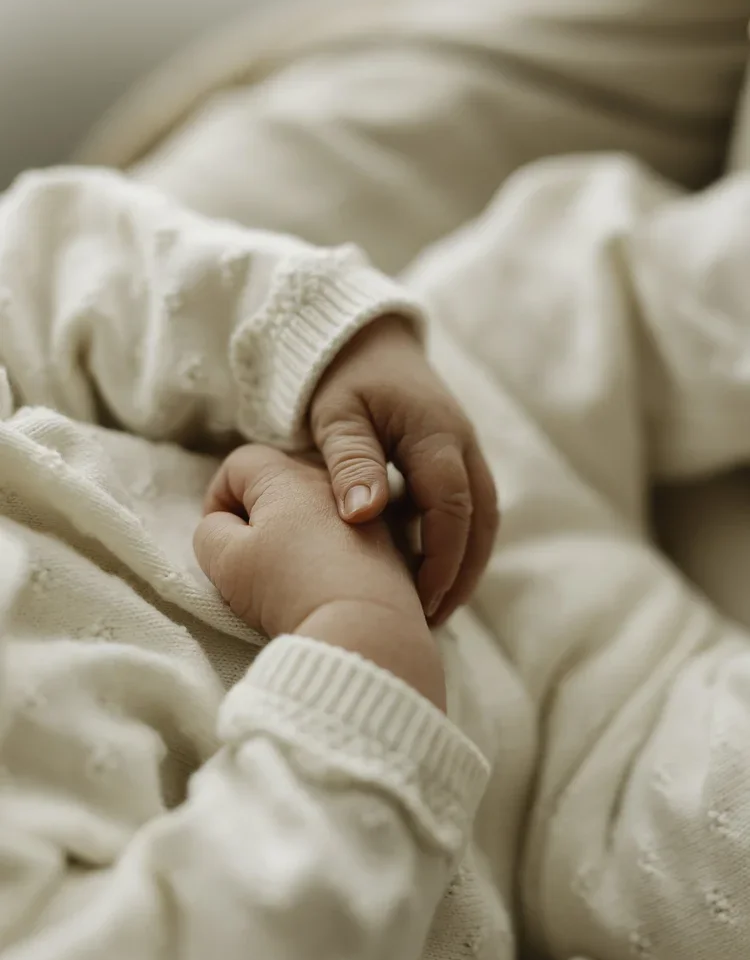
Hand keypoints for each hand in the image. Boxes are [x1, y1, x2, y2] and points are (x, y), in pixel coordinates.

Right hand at [193, 445, 444, 708]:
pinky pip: (344, 534)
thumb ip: (210, 532)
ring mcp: (364, 510)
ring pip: (314, 510)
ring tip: (289, 576)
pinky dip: (327, 551)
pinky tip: (324, 584)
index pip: (239, 464)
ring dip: (294, 533)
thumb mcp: (225, 560)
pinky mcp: (388, 543)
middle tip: (252, 560)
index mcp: (288, 475)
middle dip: (257, 515)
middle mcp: (331, 481)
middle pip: (280, 483)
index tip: (220, 541)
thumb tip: (221, 525)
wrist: (365, 627)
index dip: (218, 499)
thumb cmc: (288, 588)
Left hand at [309, 316, 498, 624]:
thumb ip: (350, 462)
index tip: (417, 600)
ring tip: (434, 609)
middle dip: (462, 574)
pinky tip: (431, 575)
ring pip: (484, 519)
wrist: (365, 339)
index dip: (440, 558)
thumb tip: (364, 518)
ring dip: (466, 564)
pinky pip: (472, 510)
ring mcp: (467, 452)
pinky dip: (459, 545)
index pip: (451, 506)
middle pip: (481, 520)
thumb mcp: (336, 415)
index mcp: (434, 434)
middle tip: (430, 620)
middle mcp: (462, 445)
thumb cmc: (342, 377)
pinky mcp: (459, 460)